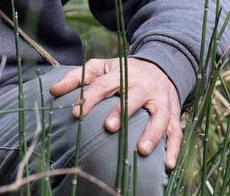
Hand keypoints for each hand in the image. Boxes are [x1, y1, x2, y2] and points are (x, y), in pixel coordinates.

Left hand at [48, 57, 182, 168]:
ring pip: (160, 115)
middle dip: (122, 111)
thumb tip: (53, 90)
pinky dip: (174, 147)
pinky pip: (176, 130)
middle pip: (133, 97)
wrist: (161, 65)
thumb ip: (77, 77)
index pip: (104, 84)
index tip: (77, 113)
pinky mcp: (173, 112)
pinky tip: (168, 164)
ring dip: (152, 133)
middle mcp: (143, 84)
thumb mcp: (101, 67)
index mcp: (123, 72)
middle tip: (109, 127)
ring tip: (141, 150)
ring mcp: (161, 99)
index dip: (90, 98)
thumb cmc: (124, 71)